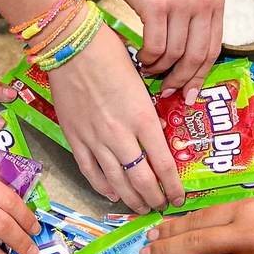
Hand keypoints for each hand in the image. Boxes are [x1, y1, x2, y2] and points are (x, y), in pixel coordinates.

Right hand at [49, 24, 184, 211]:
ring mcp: (95, 139)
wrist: (73, 46)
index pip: (164, 164)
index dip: (174, 187)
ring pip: (117, 181)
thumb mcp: (141, 85)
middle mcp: (121, 135)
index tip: (180, 198)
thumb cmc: (111, 55)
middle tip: (162, 207)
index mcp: (143, 118)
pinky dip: (103, 186)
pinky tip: (113, 194)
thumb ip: (148, 114)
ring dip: (132, 199)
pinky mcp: (75, 139)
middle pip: (142, 180)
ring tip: (141, 207)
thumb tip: (155, 137)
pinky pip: (90, 171)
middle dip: (155, 198)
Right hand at [91, 0, 223, 100]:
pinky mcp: (157, 4)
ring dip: (159, 68)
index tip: (189, 93)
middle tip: (166, 90)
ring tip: (148, 68)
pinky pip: (156, 46)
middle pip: (197, 56)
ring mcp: (181, 1)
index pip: (214, 49)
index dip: (200, 75)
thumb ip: (190, 22)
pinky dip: (148, 58)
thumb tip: (187, 67)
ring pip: (175, 54)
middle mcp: (203, 0)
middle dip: (181, 79)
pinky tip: (141, 58)